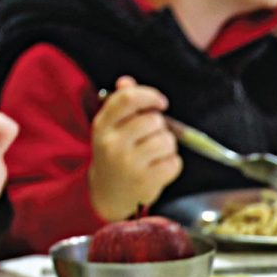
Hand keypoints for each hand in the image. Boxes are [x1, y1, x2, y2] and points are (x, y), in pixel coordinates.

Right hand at [89, 76, 181, 220]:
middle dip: (160, 126)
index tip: (160, 103)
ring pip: (166, 141)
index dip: (150, 96)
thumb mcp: (110, 128)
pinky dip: (172, 163)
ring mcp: (129, 164)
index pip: (128, 98)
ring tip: (155, 153)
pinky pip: (174, 162)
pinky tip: (159, 167)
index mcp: (102, 126)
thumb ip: (120, 103)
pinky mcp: (146, 181)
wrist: (107, 194)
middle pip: (153, 120)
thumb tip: (127, 81)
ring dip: (167, 145)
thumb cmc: (114, 154)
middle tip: (152, 137)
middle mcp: (113, 144)